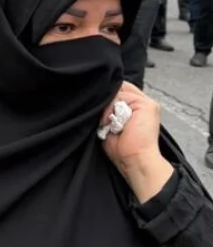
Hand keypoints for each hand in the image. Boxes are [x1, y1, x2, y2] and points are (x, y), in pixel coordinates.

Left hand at [101, 82, 174, 201]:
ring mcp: (147, 103)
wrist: (134, 159)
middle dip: (108, 100)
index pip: (120, 89)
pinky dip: (112, 109)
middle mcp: (144, 103)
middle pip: (119, 87)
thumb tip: (98, 99)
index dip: (107, 96)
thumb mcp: (112, 124)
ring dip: (108, 107)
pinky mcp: (147, 105)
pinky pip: (122, 97)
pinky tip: (113, 123)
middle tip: (105, 118)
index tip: (100, 109)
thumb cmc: (123, 148)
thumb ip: (110, 109)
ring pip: (119, 92)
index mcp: (137, 107)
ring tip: (111, 123)